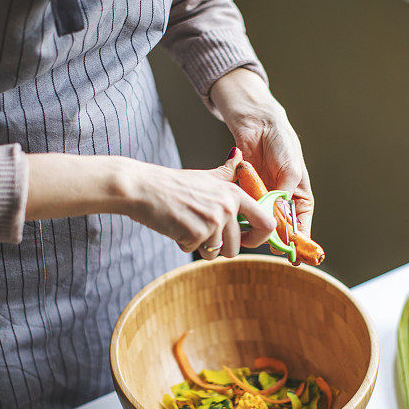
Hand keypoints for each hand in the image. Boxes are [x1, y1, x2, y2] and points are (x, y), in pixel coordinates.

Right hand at [124, 148, 275, 259]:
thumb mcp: (206, 175)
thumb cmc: (172, 184)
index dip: (259, 237)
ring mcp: (213, 220)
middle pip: (237, 247)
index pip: (266, 222)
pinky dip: (184, 243)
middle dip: (219, 247)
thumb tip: (238, 155)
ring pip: (217, 253)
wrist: (143, 187)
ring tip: (187, 225)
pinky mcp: (197, 233)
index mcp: (234, 193)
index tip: (246, 239)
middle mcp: (228, 206)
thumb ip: (227, 172)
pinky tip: (175, 226)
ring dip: (201, 247)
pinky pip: (196, 251)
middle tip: (202, 232)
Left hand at [210, 68, 313, 235]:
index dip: (300, 239)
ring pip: (260, 219)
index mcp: (297, 194)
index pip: (301, 222)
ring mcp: (261, 195)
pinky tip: (239, 216)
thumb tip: (281, 217)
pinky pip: (244, 206)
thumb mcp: (290, 168)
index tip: (297, 256)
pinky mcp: (244, 190)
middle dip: (275, 236)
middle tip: (270, 245)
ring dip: (257, 224)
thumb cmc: (281, 141)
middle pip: (279, 225)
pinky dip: (242, 211)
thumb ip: (285, 193)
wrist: (256, 122)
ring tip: (253, 231)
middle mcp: (280, 198)